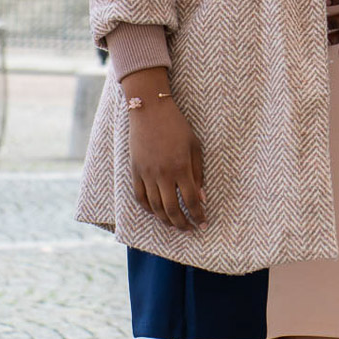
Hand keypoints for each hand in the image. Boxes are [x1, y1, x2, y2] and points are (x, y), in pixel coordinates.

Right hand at [124, 71, 205, 231]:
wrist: (149, 110)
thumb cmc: (177, 125)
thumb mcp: (194, 146)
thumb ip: (197, 173)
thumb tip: (201, 198)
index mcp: (180, 167)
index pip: (191, 201)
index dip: (198, 216)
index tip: (203, 224)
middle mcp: (163, 174)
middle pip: (172, 210)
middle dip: (183, 224)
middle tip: (190, 229)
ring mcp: (146, 174)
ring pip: (155, 208)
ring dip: (166, 221)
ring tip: (176, 225)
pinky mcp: (135, 171)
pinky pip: (140, 198)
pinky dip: (148, 210)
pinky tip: (156, 213)